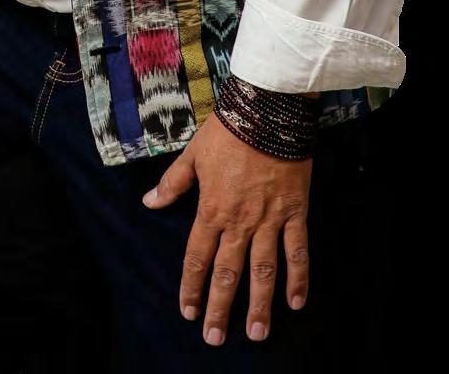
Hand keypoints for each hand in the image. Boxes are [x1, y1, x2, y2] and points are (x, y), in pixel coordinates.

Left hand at [141, 110, 312, 345]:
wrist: (266, 111)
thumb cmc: (226, 131)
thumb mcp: (193, 154)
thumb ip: (173, 183)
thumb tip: (149, 203)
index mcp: (212, 209)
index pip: (197, 257)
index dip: (191, 286)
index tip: (187, 311)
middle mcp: (240, 221)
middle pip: (228, 272)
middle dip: (220, 307)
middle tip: (215, 337)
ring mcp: (270, 219)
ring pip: (263, 270)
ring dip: (259, 304)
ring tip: (256, 333)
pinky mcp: (295, 212)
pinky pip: (297, 251)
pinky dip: (298, 277)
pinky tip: (296, 302)